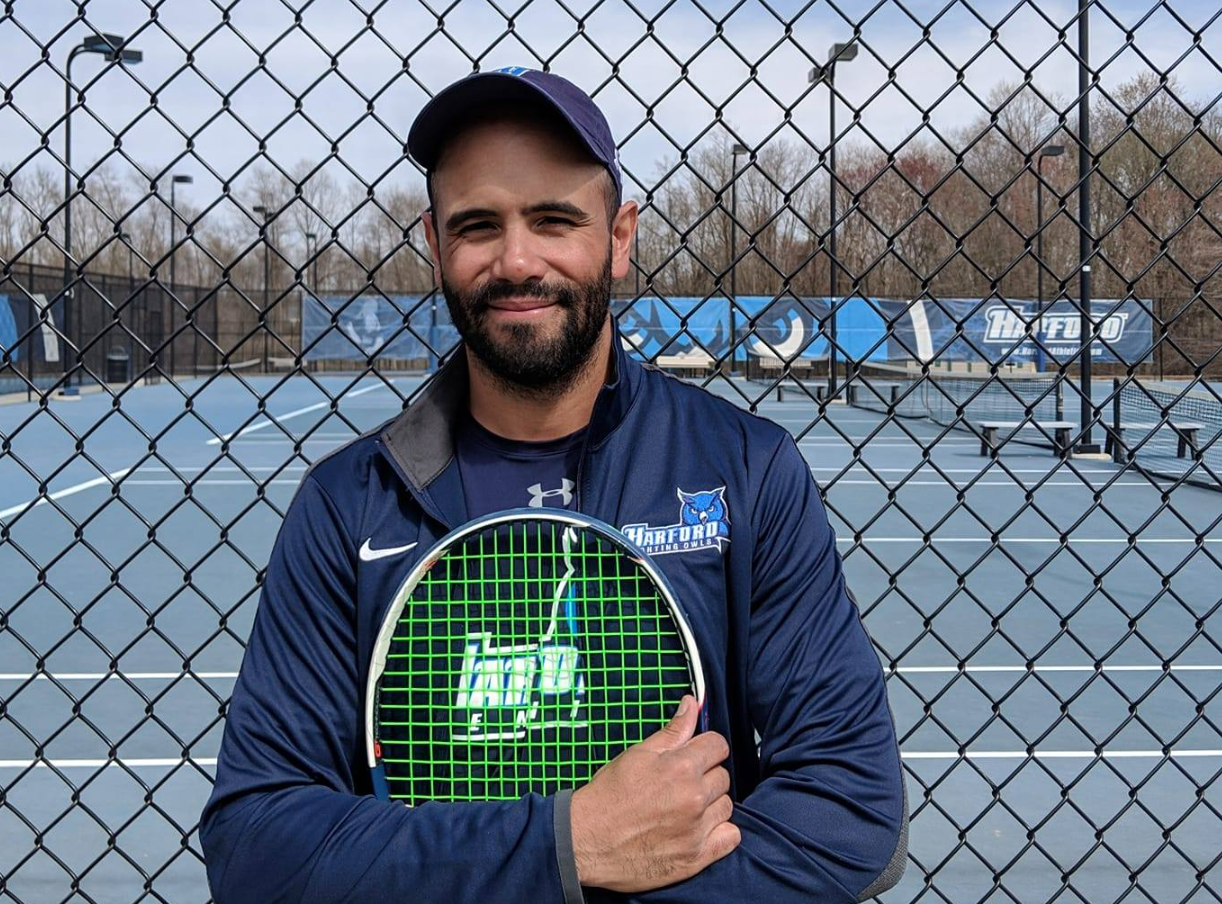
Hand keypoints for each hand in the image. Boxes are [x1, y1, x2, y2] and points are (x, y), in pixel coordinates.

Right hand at [569, 695, 739, 891]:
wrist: (586, 841)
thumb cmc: (608, 796)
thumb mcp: (638, 755)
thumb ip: (672, 731)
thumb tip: (691, 704)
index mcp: (681, 767)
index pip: (718, 746)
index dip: (706, 748)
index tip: (695, 756)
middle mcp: (694, 797)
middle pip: (723, 776)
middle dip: (705, 776)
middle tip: (680, 785)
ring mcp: (697, 830)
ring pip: (726, 806)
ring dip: (711, 805)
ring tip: (684, 808)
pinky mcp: (696, 857)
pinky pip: (731, 838)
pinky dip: (720, 833)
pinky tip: (699, 829)